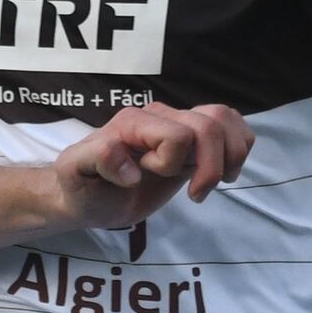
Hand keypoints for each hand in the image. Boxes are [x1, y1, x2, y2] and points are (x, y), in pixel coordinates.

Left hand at [45, 98, 249, 226]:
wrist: (89, 196)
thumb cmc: (81, 186)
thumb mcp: (74, 175)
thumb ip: (96, 158)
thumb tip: (132, 168)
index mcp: (132, 122)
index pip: (178, 135)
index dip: (170, 163)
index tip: (143, 180)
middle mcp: (158, 116)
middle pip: (210, 126)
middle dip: (210, 167)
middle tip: (194, 195)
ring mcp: (178, 123)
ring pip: (225, 119)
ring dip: (230, 155)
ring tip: (212, 182)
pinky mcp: (192, 138)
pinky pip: (230, 124)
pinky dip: (237, 147)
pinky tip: (223, 171)